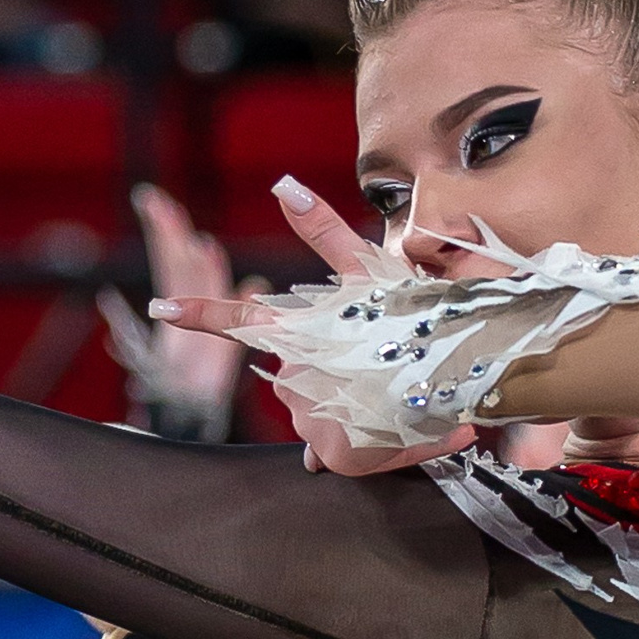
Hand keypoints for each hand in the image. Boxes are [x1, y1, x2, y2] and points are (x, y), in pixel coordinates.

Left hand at [148, 174, 467, 473]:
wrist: (475, 367)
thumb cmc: (426, 318)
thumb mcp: (375, 275)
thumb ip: (323, 235)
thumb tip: (282, 186)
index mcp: (304, 327)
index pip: (244, 317)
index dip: (201, 312)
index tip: (163, 309)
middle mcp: (303, 372)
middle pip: (298, 380)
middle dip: (330, 382)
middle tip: (378, 374)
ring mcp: (315, 414)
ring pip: (315, 414)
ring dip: (346, 412)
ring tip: (392, 399)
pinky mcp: (335, 451)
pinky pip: (331, 451)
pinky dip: (358, 446)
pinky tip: (391, 430)